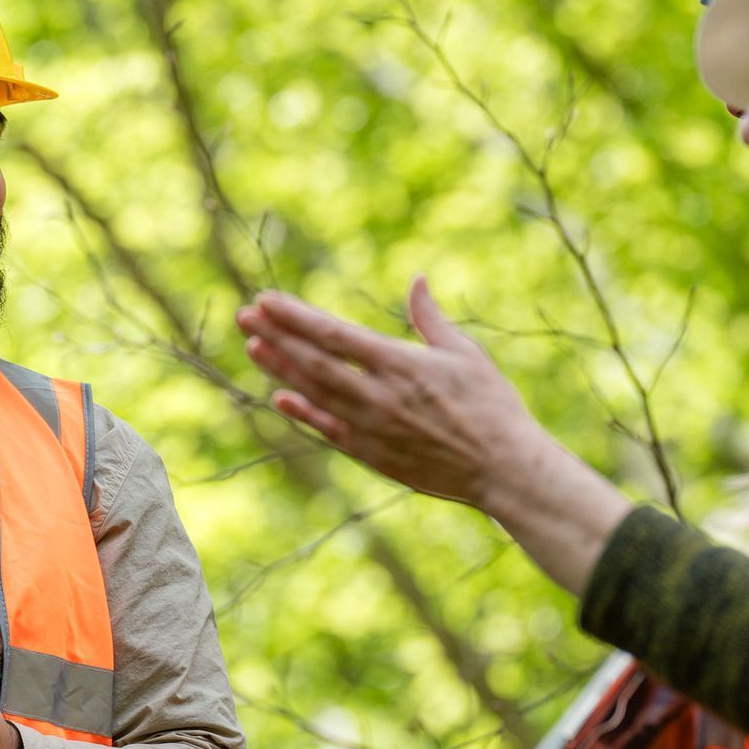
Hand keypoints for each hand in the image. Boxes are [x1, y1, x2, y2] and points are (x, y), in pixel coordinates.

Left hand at [237, 276, 633, 593]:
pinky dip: (304, 413)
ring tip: (252, 346)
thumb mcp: (465, 353)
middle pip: (314, 361)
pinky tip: (281, 397)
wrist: (503, 469)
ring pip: (315, 394)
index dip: (296, 316)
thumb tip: (417, 278)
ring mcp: (372, 428)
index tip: (266, 299)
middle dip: (277, 336)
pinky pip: (330, 431)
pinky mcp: (374, 455)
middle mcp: (379, 395)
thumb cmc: (492, 406)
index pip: (334, 334)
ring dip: (281, 369)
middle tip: (244, 315)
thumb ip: (430, 318)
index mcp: (401, 364)